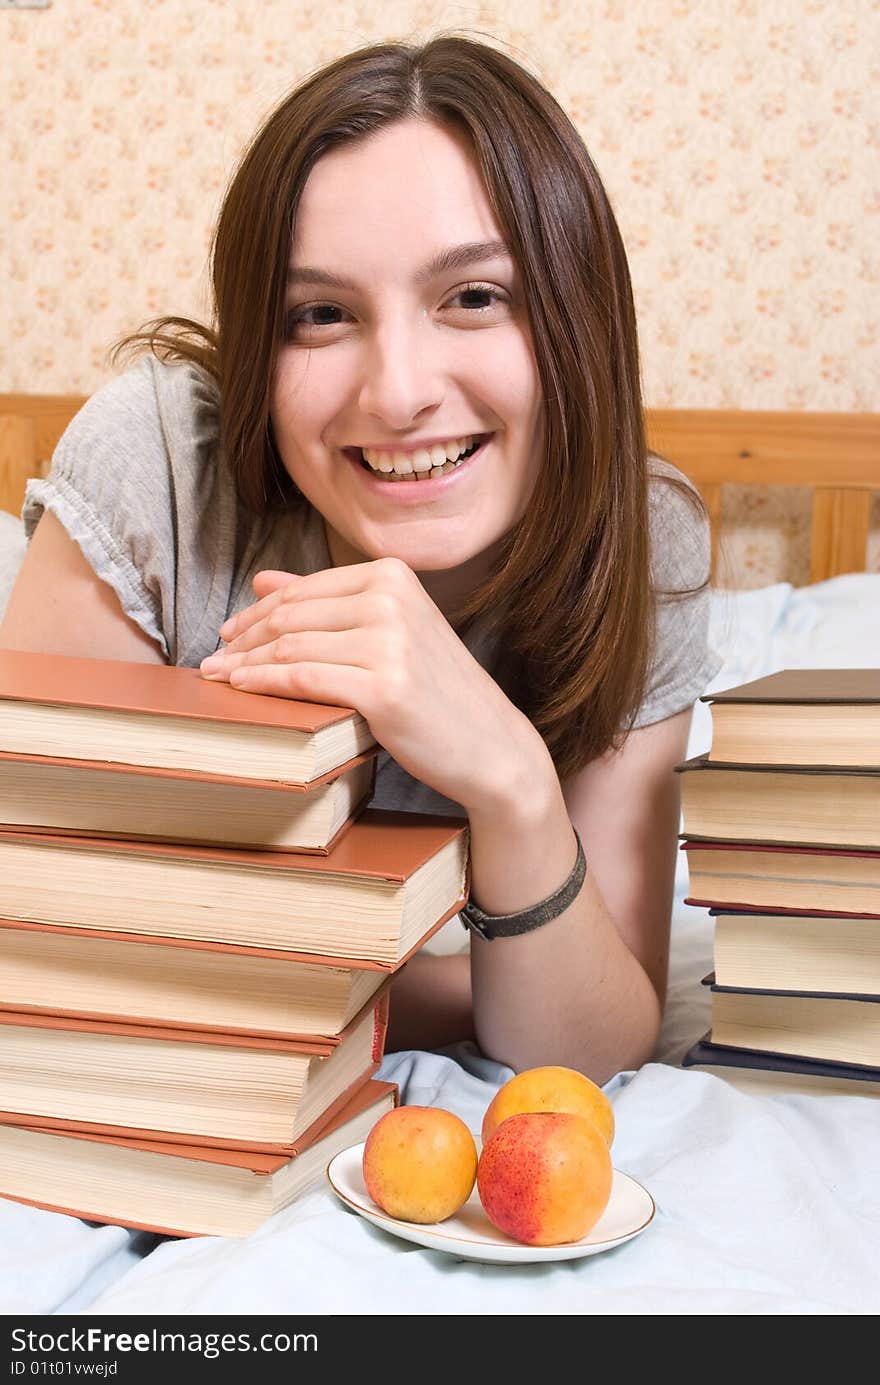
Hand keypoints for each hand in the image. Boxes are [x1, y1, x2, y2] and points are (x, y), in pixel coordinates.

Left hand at [199, 558, 549, 814]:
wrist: (490, 746)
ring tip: (217, 678)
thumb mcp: (389, 633)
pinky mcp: (384, 688)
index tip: (227, 634)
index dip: (256, 612)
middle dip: (243, 638)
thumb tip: (263, 580)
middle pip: (291, 615)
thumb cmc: (435, 693)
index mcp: (393, 576)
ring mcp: (389, 642)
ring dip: (244, 663)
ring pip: (290, 647)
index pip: (304, 590)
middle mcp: (391, 599)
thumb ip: (328, 603)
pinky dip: (263, 683)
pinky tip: (241, 689)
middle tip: (212, 660)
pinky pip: (302, 679)